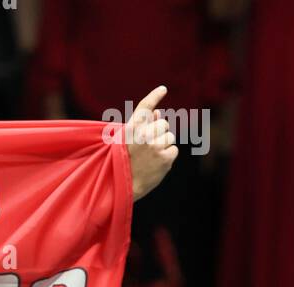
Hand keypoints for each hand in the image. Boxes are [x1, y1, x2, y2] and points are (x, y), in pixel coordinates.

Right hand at [124, 86, 178, 201]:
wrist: (120, 189)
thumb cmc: (120, 165)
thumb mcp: (124, 142)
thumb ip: (142, 126)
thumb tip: (159, 112)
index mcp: (131, 129)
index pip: (144, 107)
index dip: (154, 96)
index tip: (163, 89)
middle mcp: (144, 135)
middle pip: (163, 124)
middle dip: (159, 132)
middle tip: (149, 146)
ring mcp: (156, 147)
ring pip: (169, 137)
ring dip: (163, 145)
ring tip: (150, 157)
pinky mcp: (165, 159)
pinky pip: (174, 150)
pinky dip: (167, 156)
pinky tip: (156, 164)